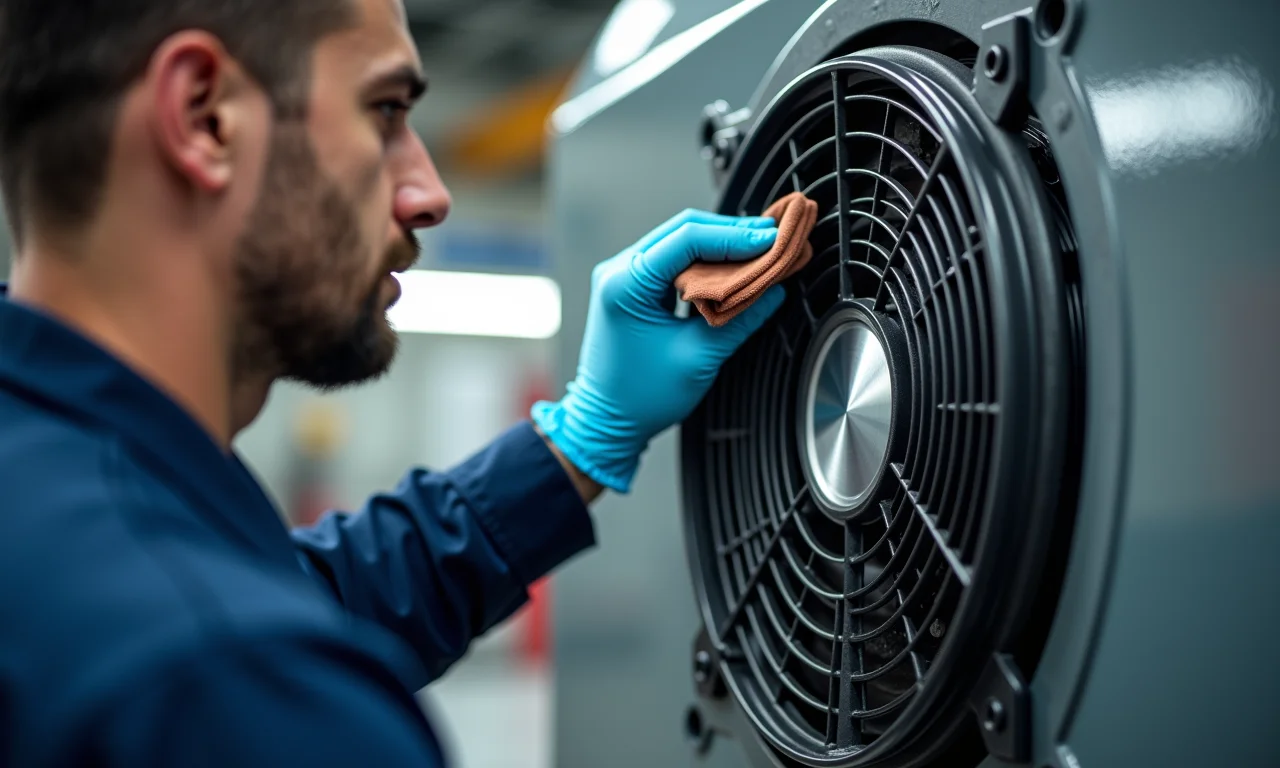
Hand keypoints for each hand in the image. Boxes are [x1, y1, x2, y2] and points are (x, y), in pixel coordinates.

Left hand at [532, 209, 785, 493]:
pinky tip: (733, 267)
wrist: (607, 422)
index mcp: (625, 283)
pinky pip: (673, 261)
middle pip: (683, 231)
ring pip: (680, 243)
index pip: (686, 239)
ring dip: (720, 245)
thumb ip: (739, 320)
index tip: (770, 240)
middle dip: (731, 234)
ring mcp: (624, 277)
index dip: (734, 236)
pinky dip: (705, 262)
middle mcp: (619, 271)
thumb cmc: (640, 397)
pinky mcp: (633, 288)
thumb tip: (773, 291)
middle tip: (774, 239)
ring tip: (760, 250)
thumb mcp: (698, 357)